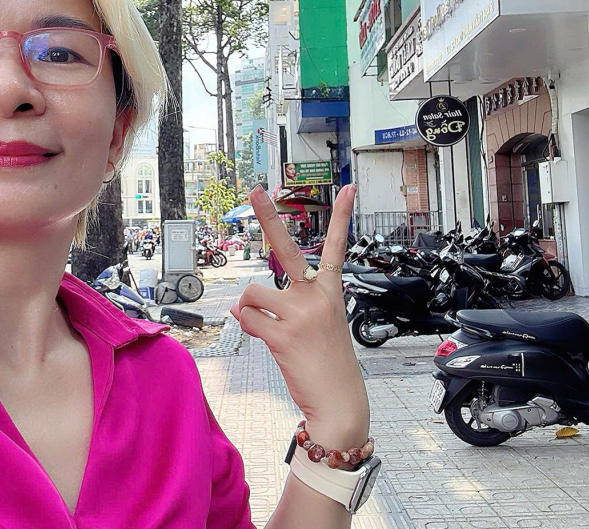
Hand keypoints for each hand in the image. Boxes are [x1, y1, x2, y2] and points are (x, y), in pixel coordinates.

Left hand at [231, 185, 369, 453]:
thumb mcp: (318, 326)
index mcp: (331, 290)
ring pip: (252, 293)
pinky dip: (246, 326)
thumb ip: (283, 308)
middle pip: (288, 248)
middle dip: (268, 216)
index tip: (347, 187)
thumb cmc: (328, 363)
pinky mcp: (283, 335)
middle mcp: (316, 296)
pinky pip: (247, 318)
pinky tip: (261, 337)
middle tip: (256, 190)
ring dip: (248, 308)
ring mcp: (300, 313)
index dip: (343, 215)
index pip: (337, 246)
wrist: (340, 401)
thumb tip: (240, 304)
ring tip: (263, 325)